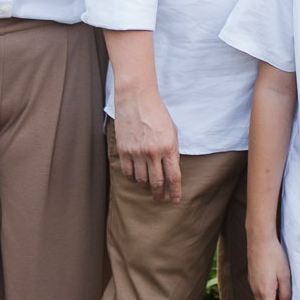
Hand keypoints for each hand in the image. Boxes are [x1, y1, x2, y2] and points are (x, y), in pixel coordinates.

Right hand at [113, 85, 183, 201]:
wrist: (136, 98)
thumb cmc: (157, 114)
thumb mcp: (172, 131)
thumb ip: (172, 151)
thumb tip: (171, 171)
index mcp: (168, 147)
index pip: (173, 177)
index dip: (175, 192)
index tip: (175, 200)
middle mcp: (153, 152)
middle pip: (157, 183)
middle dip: (159, 194)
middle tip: (160, 198)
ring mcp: (137, 152)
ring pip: (141, 180)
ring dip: (146, 186)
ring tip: (149, 187)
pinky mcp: (124, 150)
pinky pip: (128, 173)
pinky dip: (133, 179)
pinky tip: (137, 178)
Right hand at [249, 234, 292, 299]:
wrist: (260, 239)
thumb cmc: (274, 255)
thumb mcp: (285, 275)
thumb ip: (285, 294)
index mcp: (264, 292)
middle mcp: (255, 291)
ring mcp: (252, 284)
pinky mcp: (252, 279)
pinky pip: (258, 295)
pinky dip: (267, 299)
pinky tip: (276, 291)